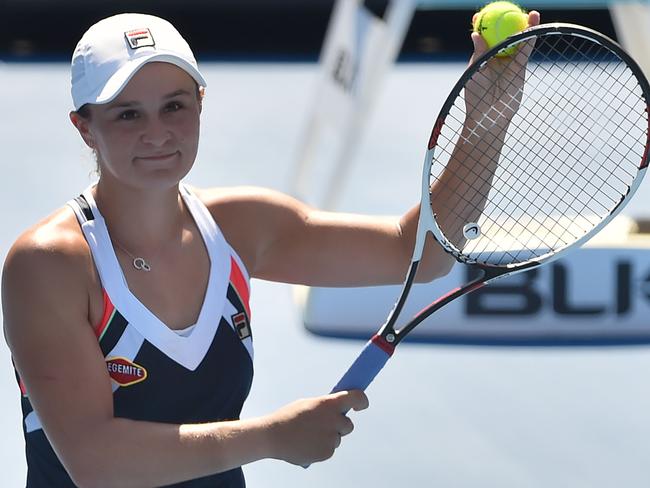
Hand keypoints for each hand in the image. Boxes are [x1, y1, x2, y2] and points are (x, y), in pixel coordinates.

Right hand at [261, 390, 368, 465]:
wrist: (273, 436)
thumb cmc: (289, 417)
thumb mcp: (309, 404)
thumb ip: (326, 406)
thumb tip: (338, 409)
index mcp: (328, 404)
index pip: (356, 398)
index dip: (362, 401)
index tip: (361, 405)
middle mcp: (333, 420)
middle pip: (348, 424)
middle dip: (339, 424)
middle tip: (323, 424)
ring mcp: (331, 438)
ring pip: (337, 438)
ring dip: (328, 436)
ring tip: (308, 435)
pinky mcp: (327, 452)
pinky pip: (330, 449)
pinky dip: (322, 447)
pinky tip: (307, 444)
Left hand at [464, 11, 540, 131]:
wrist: (489, 117)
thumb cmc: (476, 97)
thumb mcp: (474, 73)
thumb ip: (478, 54)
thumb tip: (475, 34)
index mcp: (481, 57)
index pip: (483, 38)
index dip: (483, 25)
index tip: (480, 14)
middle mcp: (496, 58)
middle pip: (503, 35)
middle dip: (506, 21)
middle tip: (507, 7)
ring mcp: (509, 63)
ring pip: (518, 41)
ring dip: (525, 27)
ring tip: (531, 14)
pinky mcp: (520, 69)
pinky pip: (526, 52)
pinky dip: (530, 39)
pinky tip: (534, 28)